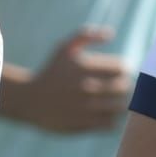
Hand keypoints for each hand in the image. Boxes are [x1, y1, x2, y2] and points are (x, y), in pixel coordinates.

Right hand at [3, 26, 130, 132]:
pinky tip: (105, 115)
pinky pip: (111, 124)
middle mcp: (86, 86)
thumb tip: (111, 33)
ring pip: (120, 107)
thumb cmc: (51, 72)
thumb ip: (85, 35)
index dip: (124, 70)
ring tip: (115, 102)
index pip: (121, 68)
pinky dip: (113, 119)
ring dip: (121, 104)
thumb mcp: (64, 48)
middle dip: (126, 87)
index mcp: (84, 67)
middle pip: (123, 87)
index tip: (119, 73)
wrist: (29, 100)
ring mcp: (85, 106)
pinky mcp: (83, 124)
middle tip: (120, 88)